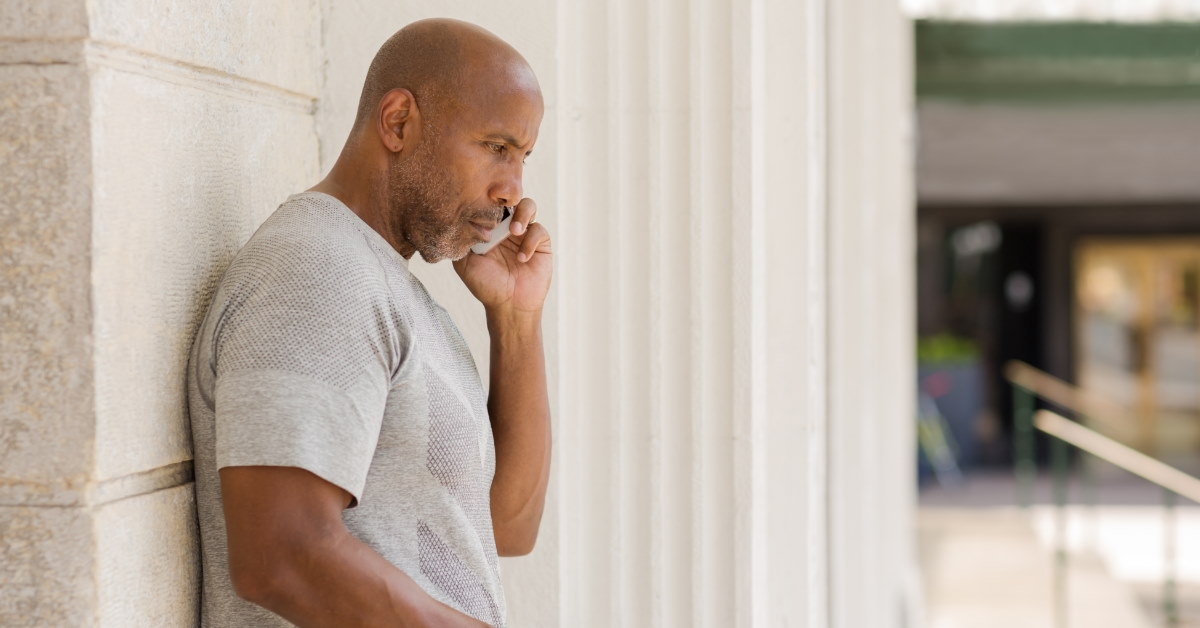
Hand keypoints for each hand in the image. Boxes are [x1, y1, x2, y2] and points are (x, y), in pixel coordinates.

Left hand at [453, 197, 551, 314]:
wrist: (508, 306)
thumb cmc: (485, 285)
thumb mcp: (464, 263)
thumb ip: (462, 240)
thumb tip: (460, 218)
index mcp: (489, 228)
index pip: (490, 203)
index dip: (487, 198)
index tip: (482, 203)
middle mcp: (507, 227)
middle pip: (511, 198)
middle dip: (506, 201)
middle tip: (501, 215)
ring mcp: (525, 234)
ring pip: (529, 205)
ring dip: (522, 214)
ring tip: (515, 231)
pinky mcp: (541, 244)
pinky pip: (539, 230)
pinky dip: (530, 241)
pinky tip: (521, 258)